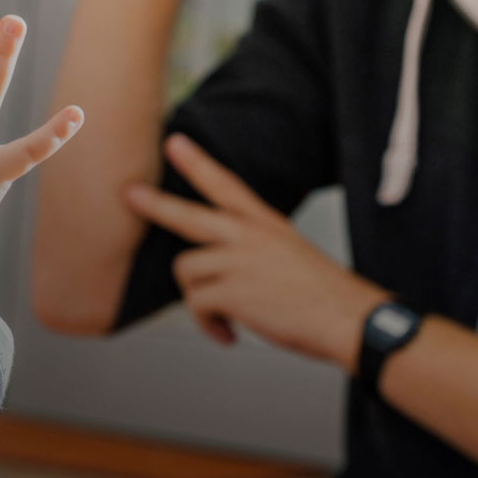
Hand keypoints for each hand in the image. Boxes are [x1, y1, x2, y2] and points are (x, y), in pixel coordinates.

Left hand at [124, 134, 384, 366]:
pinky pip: (196, 305)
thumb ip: (253, 253)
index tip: (175, 144)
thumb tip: (221, 270)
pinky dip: (209, 325)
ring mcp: (239, 262)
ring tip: (222, 316)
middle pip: (189, 215)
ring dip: (199, 300)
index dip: (198, 164)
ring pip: (187, 271)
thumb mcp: (290, 255)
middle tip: (129, 194)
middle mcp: (250, 237)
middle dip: (155, 205)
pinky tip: (228, 334)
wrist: (348, 319)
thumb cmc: (322, 296)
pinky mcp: (232, 291)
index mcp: (266, 225)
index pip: (227, 185)